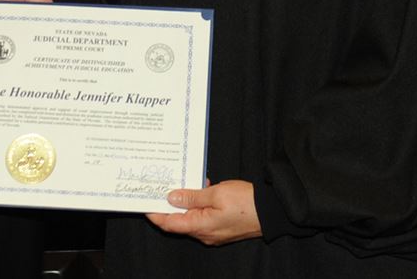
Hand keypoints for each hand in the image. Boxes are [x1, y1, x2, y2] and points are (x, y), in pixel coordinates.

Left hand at [145, 180, 261, 245]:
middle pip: (178, 221)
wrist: (272, 212)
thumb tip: (171, 198)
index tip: (144, 202)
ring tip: (180, 182)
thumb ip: (192, 197)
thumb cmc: (246, 203)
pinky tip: (201, 187)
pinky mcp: (221, 227)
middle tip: (159, 187)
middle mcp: (205, 233)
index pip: (169, 224)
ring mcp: (213, 231)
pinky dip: (198, 203)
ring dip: (185, 201)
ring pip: (191, 217)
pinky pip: (203, 216)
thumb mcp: (216, 193)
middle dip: (168, 205)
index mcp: (200, 227)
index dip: (154, 213)